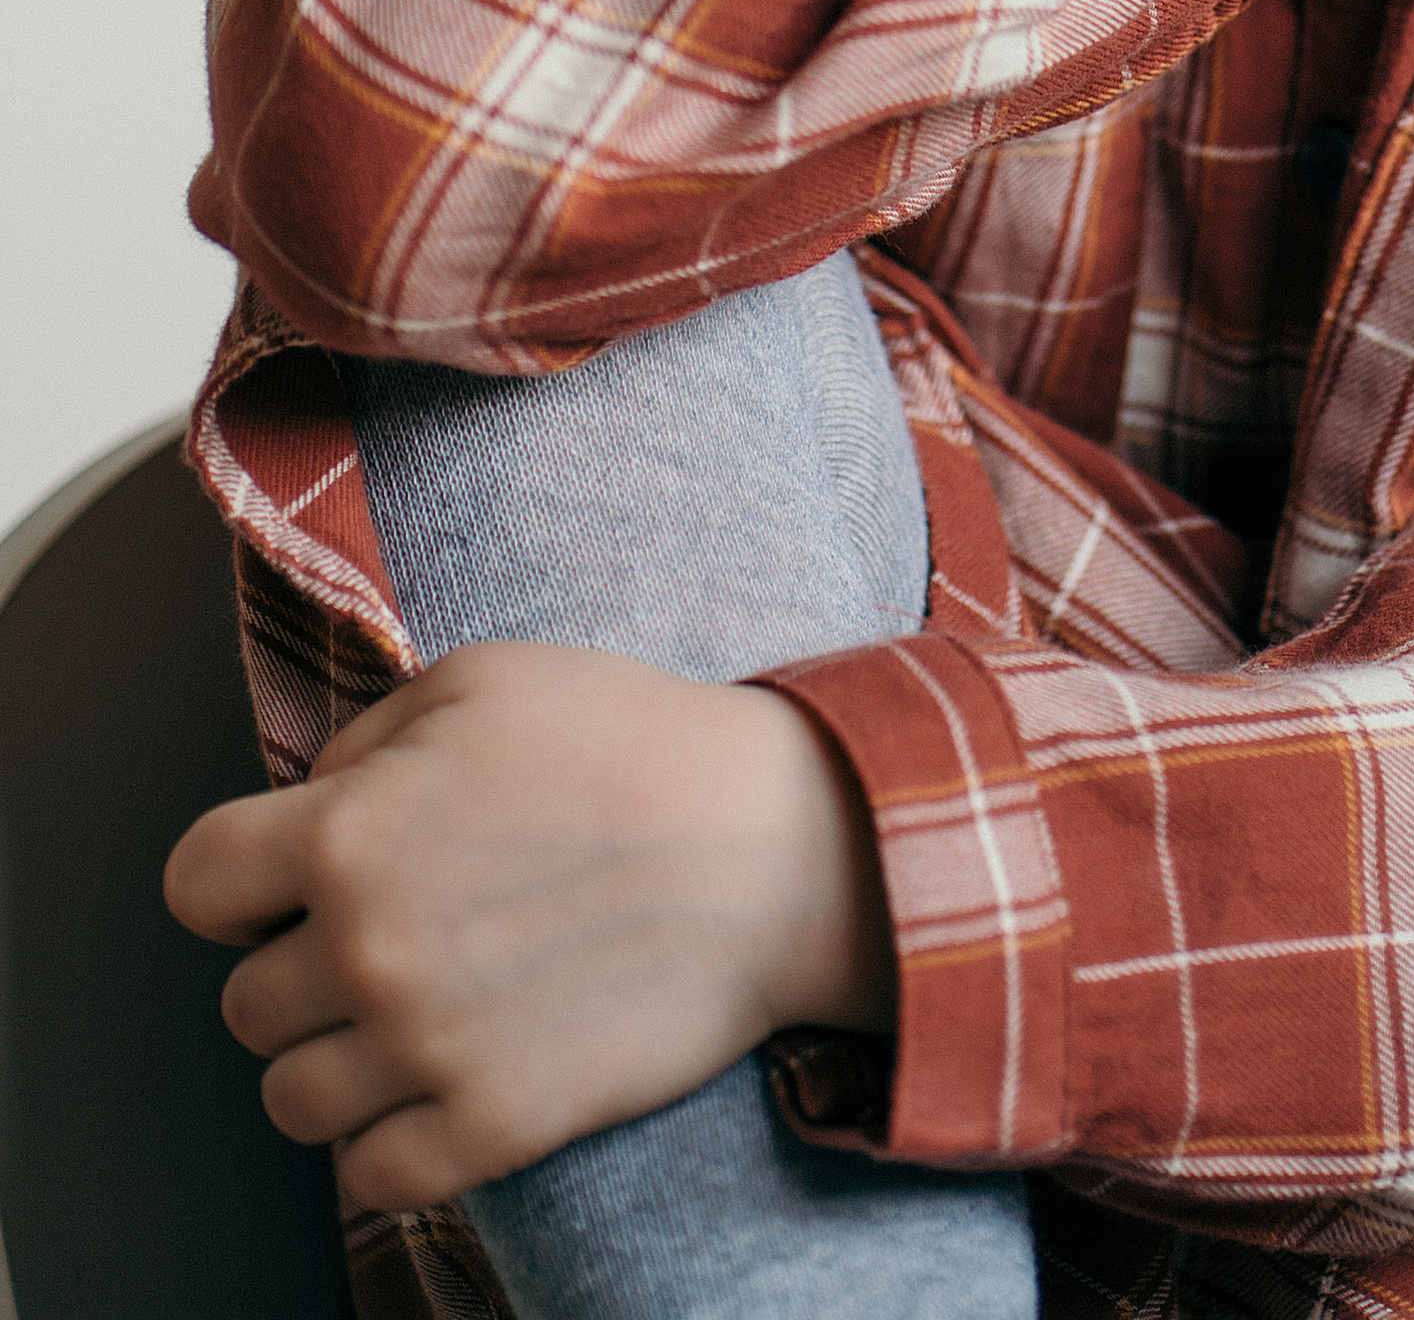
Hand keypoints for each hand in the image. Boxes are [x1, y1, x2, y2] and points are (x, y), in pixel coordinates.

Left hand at [163, 642, 887, 1211]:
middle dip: (303, 966)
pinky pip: (371, 1176)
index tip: (287, 877)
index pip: (195, 884)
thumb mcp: (487, 678)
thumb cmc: (635, 743)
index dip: (237, 876)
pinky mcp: (493, 1126)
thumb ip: (370, 735)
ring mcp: (427, 1050)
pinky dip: (388, 1141)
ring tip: (414, 1012)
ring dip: (337, 1060)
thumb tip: (309, 800)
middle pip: (245, 1003)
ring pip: (292, 1099)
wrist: (778, 847)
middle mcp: (368, 950)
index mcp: (351, 831)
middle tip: (391, 933)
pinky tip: (442, 1078)